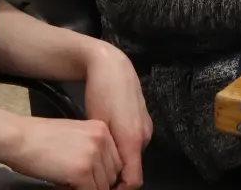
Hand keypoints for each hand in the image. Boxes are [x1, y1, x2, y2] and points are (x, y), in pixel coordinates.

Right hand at [6, 116, 121, 189]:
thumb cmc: (41, 138)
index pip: (116, 162)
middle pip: (112, 175)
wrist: (20, 138)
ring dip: (88, 189)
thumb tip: (103, 174)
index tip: (92, 181)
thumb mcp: (75, 136)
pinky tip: (63, 186)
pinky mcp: (82, 172)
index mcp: (101, 129)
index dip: (105, 176)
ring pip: (103, 187)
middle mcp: (101, 139)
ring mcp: (93, 155)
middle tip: (77, 183)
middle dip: (98, 184)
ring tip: (69, 183)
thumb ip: (93, 150)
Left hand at [84, 43, 152, 188]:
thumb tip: (106, 176)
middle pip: (132, 168)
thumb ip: (107, 153)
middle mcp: (145, 135)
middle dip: (115, 174)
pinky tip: (107, 135)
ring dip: (118, 158)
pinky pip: (134, 140)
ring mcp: (147, 125)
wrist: (111, 62)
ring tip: (98, 151)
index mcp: (134, 140)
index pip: (134, 182)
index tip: (99, 188)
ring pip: (132, 153)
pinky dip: (122, 144)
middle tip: (94, 169)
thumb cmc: (100, 92)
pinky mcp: (143, 117)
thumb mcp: (98, 125)